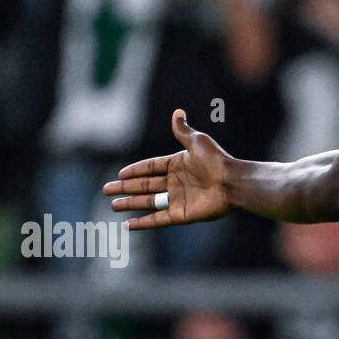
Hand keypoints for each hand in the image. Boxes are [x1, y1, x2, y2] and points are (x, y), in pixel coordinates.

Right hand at [104, 110, 233, 229]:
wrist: (232, 182)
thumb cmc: (217, 160)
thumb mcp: (197, 141)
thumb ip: (183, 131)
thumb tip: (177, 112)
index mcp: (177, 164)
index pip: (150, 167)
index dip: (135, 170)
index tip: (119, 173)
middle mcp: (176, 182)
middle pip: (144, 185)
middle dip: (125, 188)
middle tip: (106, 190)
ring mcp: (178, 199)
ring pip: (148, 202)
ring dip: (130, 204)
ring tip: (112, 206)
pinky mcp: (181, 215)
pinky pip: (157, 219)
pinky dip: (143, 223)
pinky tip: (128, 226)